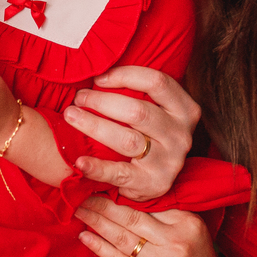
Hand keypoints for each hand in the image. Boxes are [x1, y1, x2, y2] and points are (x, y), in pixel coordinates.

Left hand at [64, 66, 199, 200]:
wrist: (159, 178)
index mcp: (185, 110)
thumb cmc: (151, 135)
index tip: (98, 79)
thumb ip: (139, 92)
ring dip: (94, 125)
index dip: (124, 76)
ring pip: (127, 139)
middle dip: (101, 102)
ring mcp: (169, 161)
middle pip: (138, 111)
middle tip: (78, 98)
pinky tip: (80, 161)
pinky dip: (97, 167)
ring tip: (71, 116)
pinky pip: (120, 173)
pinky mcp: (153, 183)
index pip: (157, 82)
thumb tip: (99, 72)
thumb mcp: (158, 110)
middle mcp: (181, 134)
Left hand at [76, 197, 231, 256]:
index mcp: (187, 222)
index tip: (104, 185)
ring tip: (80, 211)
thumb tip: (130, 199)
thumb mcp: (192, 233)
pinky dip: (98, 246)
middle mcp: (175, 240)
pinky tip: (85, 236)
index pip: (149, 202)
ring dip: (96, 222)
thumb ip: (167, 218)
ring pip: (121, 236)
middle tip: (83, 194)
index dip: (123, 193)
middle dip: (103, 204)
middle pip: (131, 216)